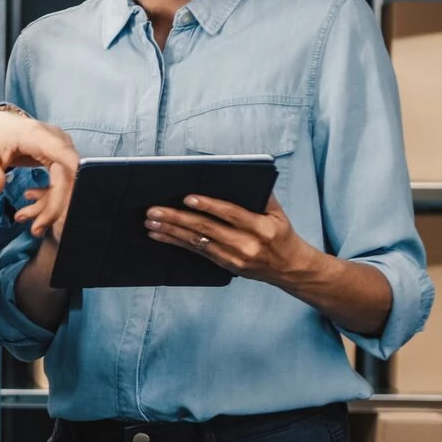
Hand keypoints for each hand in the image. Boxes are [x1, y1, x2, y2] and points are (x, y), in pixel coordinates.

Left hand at [0, 109, 79, 237]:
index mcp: (35, 135)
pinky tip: (30, 205)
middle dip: (55, 206)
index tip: (78, 198)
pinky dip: (50, 199)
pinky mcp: (59, 158)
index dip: (75, 174)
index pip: (62, 153)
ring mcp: (59, 148)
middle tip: (36, 229)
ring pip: (68, 183)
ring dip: (51, 207)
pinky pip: (62, 182)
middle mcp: (54, 140)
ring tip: (26, 220)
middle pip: (67, 176)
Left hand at [143, 194, 317, 286]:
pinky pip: (196, 252)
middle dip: (177, 218)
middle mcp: (247, 244)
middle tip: (154, 210)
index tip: (187, 198)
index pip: (231, 214)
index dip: (208, 205)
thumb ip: (262, 195)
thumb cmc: (281, 234)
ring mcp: (234, 257)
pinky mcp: (225, 265)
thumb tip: (240, 174)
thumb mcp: (278, 213)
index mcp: (261, 227)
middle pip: (206, 229)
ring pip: (197, 242)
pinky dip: (175, 242)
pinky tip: (160, 235)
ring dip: (171, 231)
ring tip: (151, 221)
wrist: (290, 268)